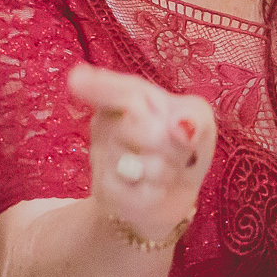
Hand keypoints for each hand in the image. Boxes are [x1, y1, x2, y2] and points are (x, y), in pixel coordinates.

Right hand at [69, 64, 215, 242]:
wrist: (168, 195)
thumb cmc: (180, 148)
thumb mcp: (199, 122)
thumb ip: (194, 116)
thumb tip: (182, 125)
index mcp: (123, 97)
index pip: (116, 91)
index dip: (99, 86)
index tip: (77, 80)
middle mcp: (105, 123)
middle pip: (146, 129)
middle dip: (172, 142)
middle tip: (177, 147)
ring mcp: (101, 159)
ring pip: (149, 165)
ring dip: (168, 170)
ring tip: (163, 170)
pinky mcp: (105, 193)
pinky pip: (146, 192)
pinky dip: (160, 192)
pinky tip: (153, 189)